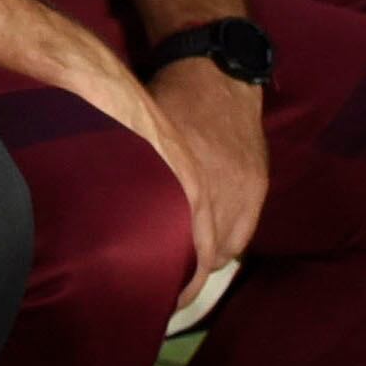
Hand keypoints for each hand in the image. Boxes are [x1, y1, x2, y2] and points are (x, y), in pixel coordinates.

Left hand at [139, 61, 267, 295]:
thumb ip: (136, 182)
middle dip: (191, 273)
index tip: (157, 295)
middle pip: (212, 256)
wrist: (214, 70)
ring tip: (186, 262)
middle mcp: (224, 193)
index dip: (178, 281)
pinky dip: (228, 237)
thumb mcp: (141, 141)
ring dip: (210, 256)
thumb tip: (106, 219)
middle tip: (165, 283)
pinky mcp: (260, 182)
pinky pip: (247, 227)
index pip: (190, 252)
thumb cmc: (164, 101)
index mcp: (190, 186)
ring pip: (232, 246)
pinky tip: (208, 237)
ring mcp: (247, 189)